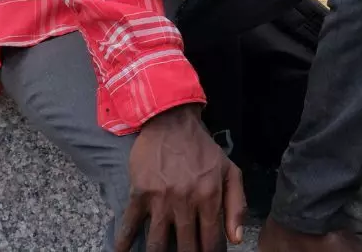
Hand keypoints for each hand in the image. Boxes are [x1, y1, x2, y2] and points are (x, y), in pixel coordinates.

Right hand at [114, 104, 245, 251]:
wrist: (172, 122)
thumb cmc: (203, 149)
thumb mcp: (229, 171)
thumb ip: (237, 205)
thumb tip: (235, 239)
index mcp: (209, 197)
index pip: (211, 240)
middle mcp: (185, 202)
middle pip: (186, 247)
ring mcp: (160, 199)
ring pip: (157, 242)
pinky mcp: (139, 193)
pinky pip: (130, 224)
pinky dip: (124, 242)